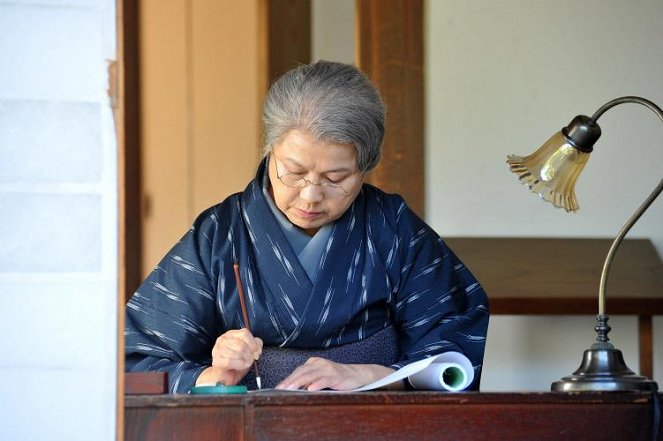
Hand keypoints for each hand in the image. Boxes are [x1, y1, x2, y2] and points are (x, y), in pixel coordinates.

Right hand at [195, 328, 261, 385]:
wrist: (226, 376)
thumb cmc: (238, 362)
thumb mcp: (250, 351)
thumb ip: (256, 345)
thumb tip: (257, 349)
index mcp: (231, 334)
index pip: (245, 333)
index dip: (253, 344)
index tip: (257, 352)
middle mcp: (223, 339)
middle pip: (242, 345)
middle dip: (250, 355)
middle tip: (251, 360)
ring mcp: (218, 349)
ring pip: (237, 353)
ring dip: (245, 361)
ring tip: (245, 364)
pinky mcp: (217, 360)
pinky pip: (230, 361)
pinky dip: (239, 365)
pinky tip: (239, 367)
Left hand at [275, 357, 397, 390]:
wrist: (357, 375)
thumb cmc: (337, 378)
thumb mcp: (320, 378)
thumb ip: (308, 381)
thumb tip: (293, 389)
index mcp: (313, 363)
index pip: (297, 371)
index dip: (287, 379)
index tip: (278, 388)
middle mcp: (319, 364)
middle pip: (301, 372)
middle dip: (289, 381)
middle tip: (280, 390)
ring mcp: (328, 369)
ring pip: (310, 375)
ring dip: (299, 383)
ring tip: (290, 389)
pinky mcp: (336, 375)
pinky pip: (324, 380)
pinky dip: (317, 384)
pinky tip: (310, 389)